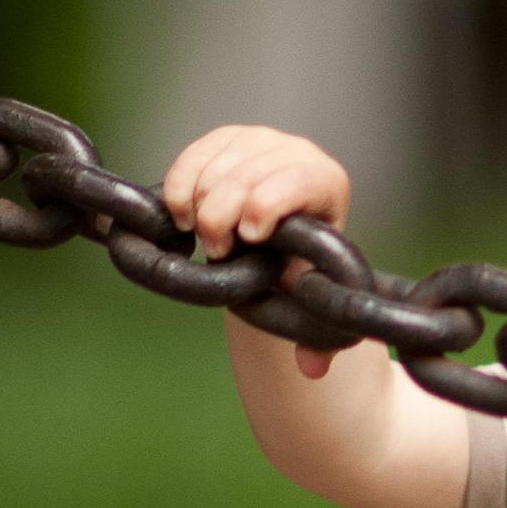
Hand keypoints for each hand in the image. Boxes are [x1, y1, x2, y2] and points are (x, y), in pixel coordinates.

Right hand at [161, 123, 351, 376]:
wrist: (273, 243)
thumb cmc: (294, 270)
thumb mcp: (307, 297)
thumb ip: (315, 334)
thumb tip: (311, 368)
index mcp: (327, 184)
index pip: (299, 179)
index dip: (269, 204)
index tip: (247, 238)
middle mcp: (296, 151)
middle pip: (249, 173)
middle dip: (222, 215)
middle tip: (216, 253)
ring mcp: (258, 140)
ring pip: (216, 165)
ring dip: (199, 206)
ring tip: (201, 239)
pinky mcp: (224, 139)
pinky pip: (193, 155)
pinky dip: (179, 186)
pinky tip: (180, 216)